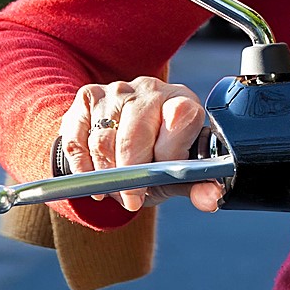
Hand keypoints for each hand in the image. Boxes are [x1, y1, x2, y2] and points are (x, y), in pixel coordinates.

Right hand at [59, 76, 222, 212]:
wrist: (120, 141)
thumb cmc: (156, 158)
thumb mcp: (177, 174)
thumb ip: (195, 186)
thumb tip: (211, 199)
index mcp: (182, 101)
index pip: (180, 117)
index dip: (168, 153)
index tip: (157, 181)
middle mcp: (151, 89)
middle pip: (134, 133)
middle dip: (130, 174)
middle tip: (130, 199)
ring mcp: (117, 90)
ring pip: (103, 139)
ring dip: (104, 174)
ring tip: (113, 189)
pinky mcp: (88, 97)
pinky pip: (78, 137)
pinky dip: (81, 166)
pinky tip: (90, 178)